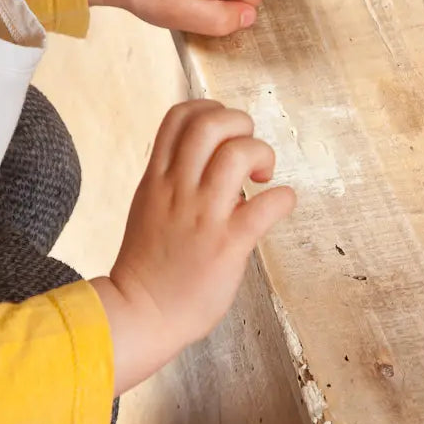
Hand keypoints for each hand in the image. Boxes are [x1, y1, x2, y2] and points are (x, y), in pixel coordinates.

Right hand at [91, 100, 295, 393]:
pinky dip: (283, 198)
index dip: (210, 109)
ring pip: (237, 154)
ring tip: (262, 177)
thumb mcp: (148, 206)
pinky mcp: (227, 244)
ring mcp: (202, 215)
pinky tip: (278, 206)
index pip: (179, 116)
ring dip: (262, 154)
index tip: (225, 130)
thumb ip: (174, 180)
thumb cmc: (149, 266)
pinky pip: (267, 205)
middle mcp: (178, 189)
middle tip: (249, 151)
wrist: (140, 315)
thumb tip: (214, 161)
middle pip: (209, 124)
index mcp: (156, 178)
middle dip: (240, 124)